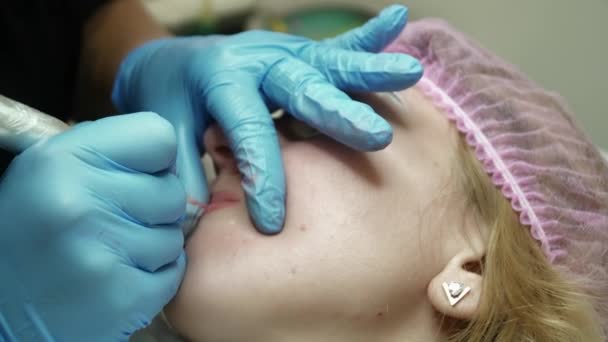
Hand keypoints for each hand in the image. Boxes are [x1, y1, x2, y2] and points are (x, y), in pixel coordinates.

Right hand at [0, 113, 185, 340]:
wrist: (2, 307)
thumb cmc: (32, 233)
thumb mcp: (48, 173)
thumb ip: (106, 153)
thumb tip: (167, 151)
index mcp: (62, 160)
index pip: (159, 137)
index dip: (154, 160)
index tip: (134, 177)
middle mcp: (78, 204)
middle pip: (173, 191)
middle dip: (155, 209)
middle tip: (116, 222)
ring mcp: (100, 254)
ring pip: (174, 236)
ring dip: (153, 247)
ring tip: (111, 253)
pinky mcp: (121, 297)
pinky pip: (173, 273)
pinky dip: (155, 279)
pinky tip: (118, 278)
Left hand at [113, 5, 422, 233]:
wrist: (169, 61)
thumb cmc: (171, 101)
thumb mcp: (168, 133)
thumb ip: (184, 173)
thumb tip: (195, 221)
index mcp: (221, 80)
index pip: (248, 131)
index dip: (262, 176)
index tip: (273, 222)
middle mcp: (258, 60)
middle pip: (301, 89)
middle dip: (338, 115)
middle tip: (376, 139)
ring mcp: (282, 51)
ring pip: (328, 63)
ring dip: (369, 71)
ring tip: (409, 72)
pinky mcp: (299, 51)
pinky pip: (335, 45)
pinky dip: (367, 38)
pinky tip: (397, 21)